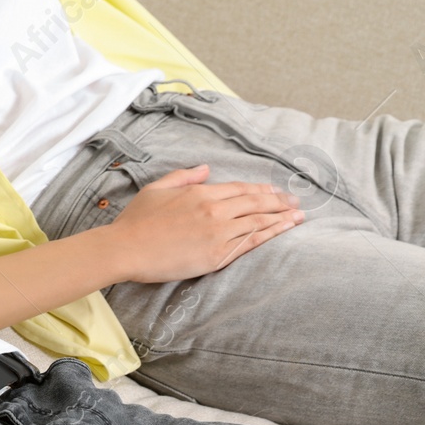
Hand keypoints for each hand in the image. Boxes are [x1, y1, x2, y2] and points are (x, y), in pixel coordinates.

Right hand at [98, 165, 302, 283]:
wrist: (126, 249)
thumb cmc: (136, 220)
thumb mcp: (156, 189)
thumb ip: (183, 176)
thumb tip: (205, 168)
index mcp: (198, 192)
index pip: (239, 189)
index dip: (260, 190)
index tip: (275, 191)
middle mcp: (212, 210)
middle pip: (254, 203)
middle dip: (279, 202)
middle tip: (295, 202)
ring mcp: (217, 234)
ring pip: (257, 223)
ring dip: (281, 218)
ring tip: (299, 216)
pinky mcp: (217, 256)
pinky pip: (250, 243)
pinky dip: (270, 235)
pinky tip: (282, 231)